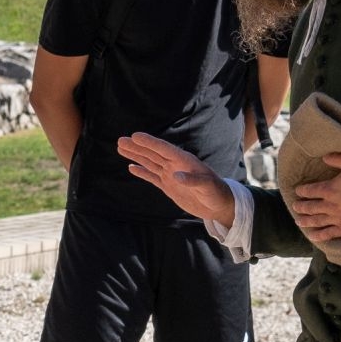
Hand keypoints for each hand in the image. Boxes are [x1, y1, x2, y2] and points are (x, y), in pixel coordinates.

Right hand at [118, 133, 235, 225]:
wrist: (219, 205)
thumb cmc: (217, 193)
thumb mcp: (208, 187)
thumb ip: (193, 181)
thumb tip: (176, 175)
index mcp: (185, 161)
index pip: (164, 149)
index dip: (150, 142)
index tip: (135, 136)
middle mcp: (175, 165)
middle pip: (153, 154)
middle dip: (137, 147)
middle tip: (121, 140)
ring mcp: (171, 175)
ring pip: (150, 163)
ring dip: (136, 156)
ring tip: (121, 148)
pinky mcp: (169, 186)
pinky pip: (152, 177)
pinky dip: (141, 172)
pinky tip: (131, 167)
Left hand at [288, 151, 340, 243]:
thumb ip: (338, 159)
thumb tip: (324, 157)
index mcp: (330, 189)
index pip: (310, 191)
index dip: (302, 191)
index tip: (298, 191)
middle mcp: (330, 205)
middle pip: (310, 207)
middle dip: (300, 207)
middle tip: (295, 206)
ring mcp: (337, 218)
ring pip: (316, 221)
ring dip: (305, 221)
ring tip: (299, 221)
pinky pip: (329, 234)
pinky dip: (319, 236)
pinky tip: (313, 236)